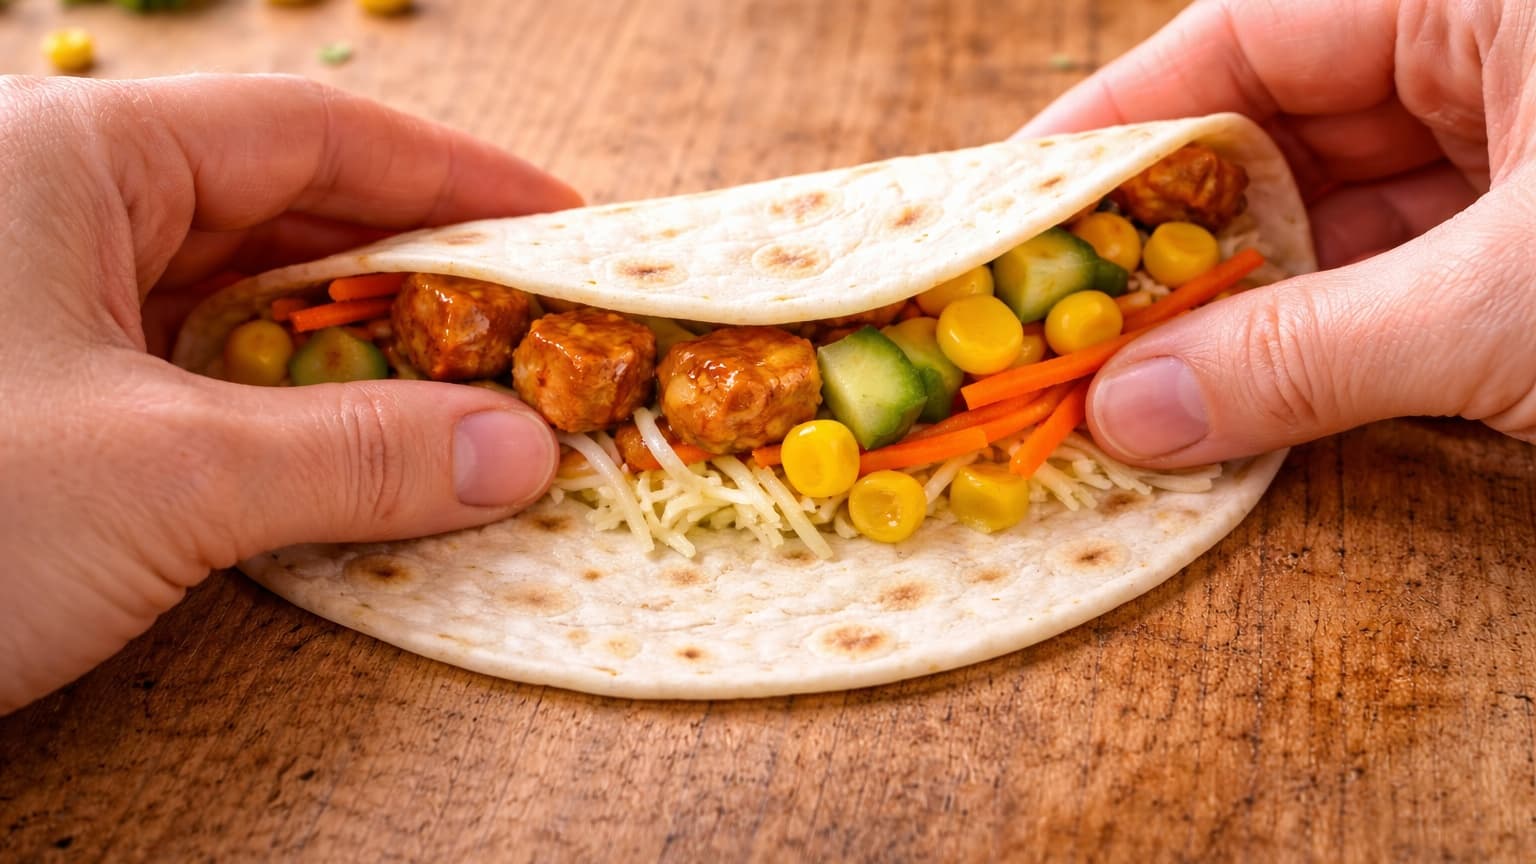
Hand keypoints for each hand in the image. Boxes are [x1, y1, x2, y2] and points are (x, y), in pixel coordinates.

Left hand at [0, 74, 578, 713]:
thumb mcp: (163, 479)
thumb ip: (360, 458)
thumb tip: (522, 456)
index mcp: (69, 157)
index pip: (314, 134)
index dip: (458, 177)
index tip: (565, 226)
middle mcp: (51, 203)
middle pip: (284, 203)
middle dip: (419, 267)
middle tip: (533, 326)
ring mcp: (34, 293)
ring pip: (238, 288)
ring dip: (359, 341)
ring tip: (468, 386)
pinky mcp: (31, 384)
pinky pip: (192, 360)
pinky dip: (287, 398)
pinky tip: (354, 439)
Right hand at [1020, 0, 1535, 465]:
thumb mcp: (1507, 299)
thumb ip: (1310, 353)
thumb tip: (1130, 411)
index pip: (1242, 43)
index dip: (1116, 134)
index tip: (1017, 216)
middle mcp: (1480, 59)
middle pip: (1270, 142)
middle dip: (1167, 245)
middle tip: (1060, 328)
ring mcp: (1514, 154)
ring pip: (1327, 224)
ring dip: (1234, 313)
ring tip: (1128, 383)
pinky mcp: (1529, 254)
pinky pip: (1393, 285)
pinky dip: (1319, 346)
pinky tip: (1236, 400)